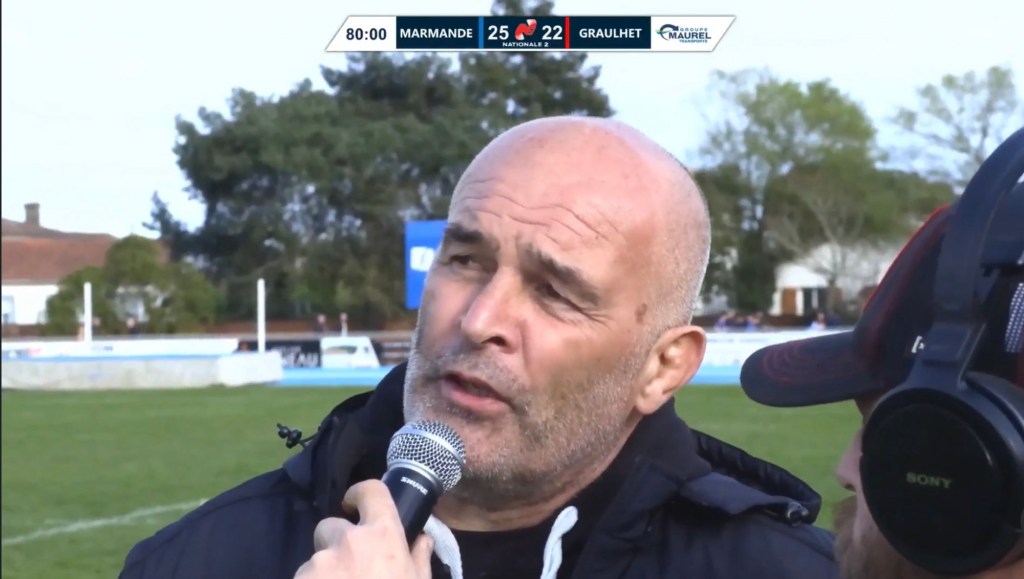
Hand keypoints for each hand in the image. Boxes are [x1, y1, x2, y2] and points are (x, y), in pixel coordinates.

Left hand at [294, 480, 433, 578]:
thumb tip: (422, 540)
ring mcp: (318, 564)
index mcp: (382, 536)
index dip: (361, 494)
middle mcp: (347, 541)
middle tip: (350, 572)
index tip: (355, 505)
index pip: (370, 491)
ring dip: (323, 575)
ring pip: (315, 561)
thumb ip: (418, 559)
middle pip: (331, 527)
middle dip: (337, 544)